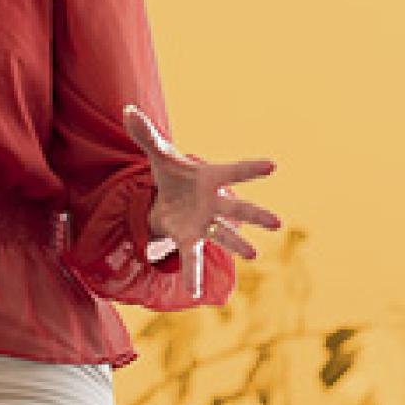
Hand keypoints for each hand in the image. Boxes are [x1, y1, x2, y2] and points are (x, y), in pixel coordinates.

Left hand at [123, 105, 280, 299]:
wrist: (170, 197)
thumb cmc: (174, 174)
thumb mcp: (159, 155)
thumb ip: (146, 135)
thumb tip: (127, 111)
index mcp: (211, 178)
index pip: (234, 172)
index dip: (251, 168)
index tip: (273, 165)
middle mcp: (215, 203)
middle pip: (237, 209)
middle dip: (255, 215)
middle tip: (277, 223)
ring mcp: (206, 223)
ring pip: (225, 235)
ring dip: (238, 245)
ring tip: (254, 255)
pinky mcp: (190, 239)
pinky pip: (192, 257)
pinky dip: (192, 274)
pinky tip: (194, 292)